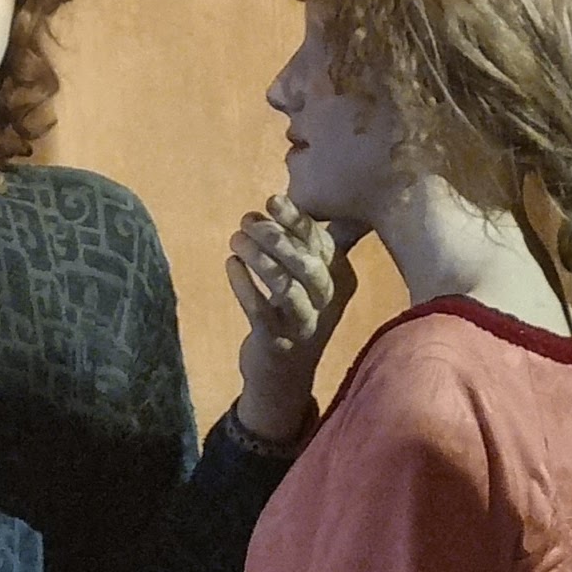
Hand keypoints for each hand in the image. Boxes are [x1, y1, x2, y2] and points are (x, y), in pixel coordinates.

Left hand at [227, 191, 352, 445]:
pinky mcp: (278, 342)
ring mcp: (305, 325)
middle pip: (306, 263)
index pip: (322, 243)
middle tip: (247, 220)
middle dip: (276, 237)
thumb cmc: (296, 315)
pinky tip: (230, 264)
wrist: (284, 375)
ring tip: (236, 239)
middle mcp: (329, 302)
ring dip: (258, 258)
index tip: (272, 199)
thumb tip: (296, 196)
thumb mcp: (314, 280)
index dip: (296, 219)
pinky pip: (259, 309)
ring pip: (284, 286)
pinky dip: (243, 284)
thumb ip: (311, 244)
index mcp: (342, 279)